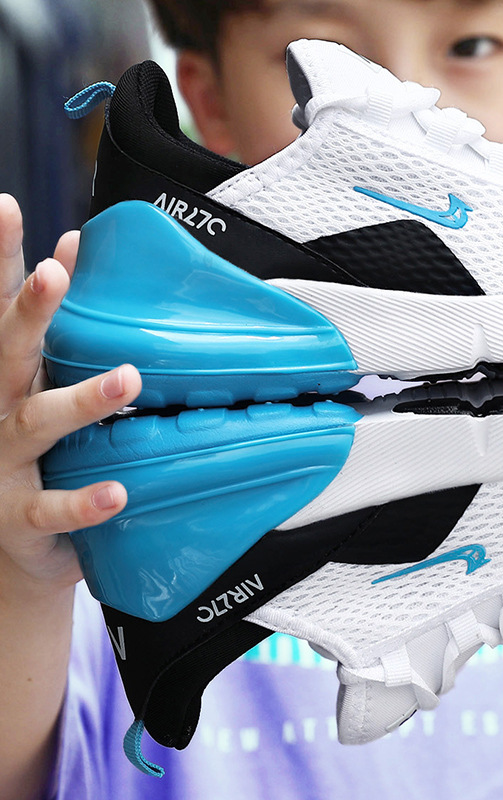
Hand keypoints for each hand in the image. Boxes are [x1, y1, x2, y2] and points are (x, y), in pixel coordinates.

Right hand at [0, 194, 140, 592]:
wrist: (7, 550)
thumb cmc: (32, 451)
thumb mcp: (34, 382)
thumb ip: (50, 321)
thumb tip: (71, 241)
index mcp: (3, 376)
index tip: (6, 206)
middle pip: (4, 354)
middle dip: (25, 312)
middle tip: (52, 275)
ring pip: (35, 424)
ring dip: (82, 400)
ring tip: (129, 378)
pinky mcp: (19, 518)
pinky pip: (52, 508)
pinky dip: (83, 501)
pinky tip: (117, 492)